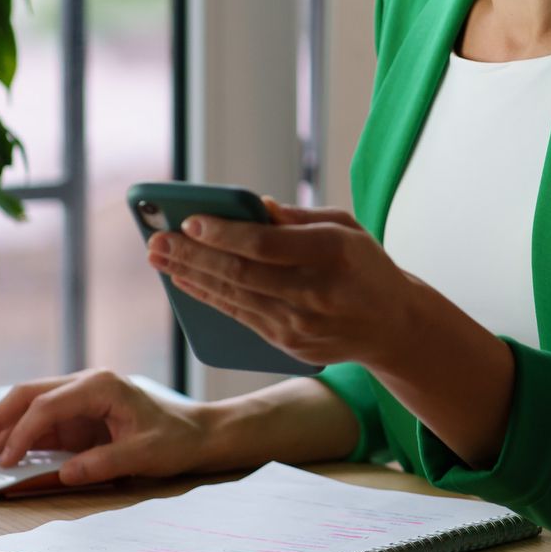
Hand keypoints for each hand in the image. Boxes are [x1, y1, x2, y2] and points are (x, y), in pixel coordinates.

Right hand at [0, 369, 211, 486]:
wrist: (195, 434)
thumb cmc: (174, 439)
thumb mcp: (144, 455)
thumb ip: (105, 463)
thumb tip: (64, 474)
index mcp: (100, 386)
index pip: (47, 405)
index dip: (21, 432)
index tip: (5, 461)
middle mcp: (84, 384)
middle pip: (28, 394)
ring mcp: (79, 398)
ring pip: (29, 404)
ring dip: (2, 426)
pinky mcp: (78, 415)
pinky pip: (41, 422)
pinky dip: (19, 436)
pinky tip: (3, 455)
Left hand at [146, 195, 419, 368]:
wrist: (394, 326)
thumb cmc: (364, 264)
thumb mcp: (345, 227)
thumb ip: (298, 218)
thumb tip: (251, 207)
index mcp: (334, 252)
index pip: (267, 245)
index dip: (225, 234)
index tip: (190, 221)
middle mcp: (316, 292)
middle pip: (242, 273)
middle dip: (193, 255)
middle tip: (156, 240)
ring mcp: (302, 324)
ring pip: (235, 297)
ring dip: (191, 276)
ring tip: (159, 257)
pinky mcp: (290, 344)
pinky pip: (240, 317)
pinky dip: (209, 298)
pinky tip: (185, 281)